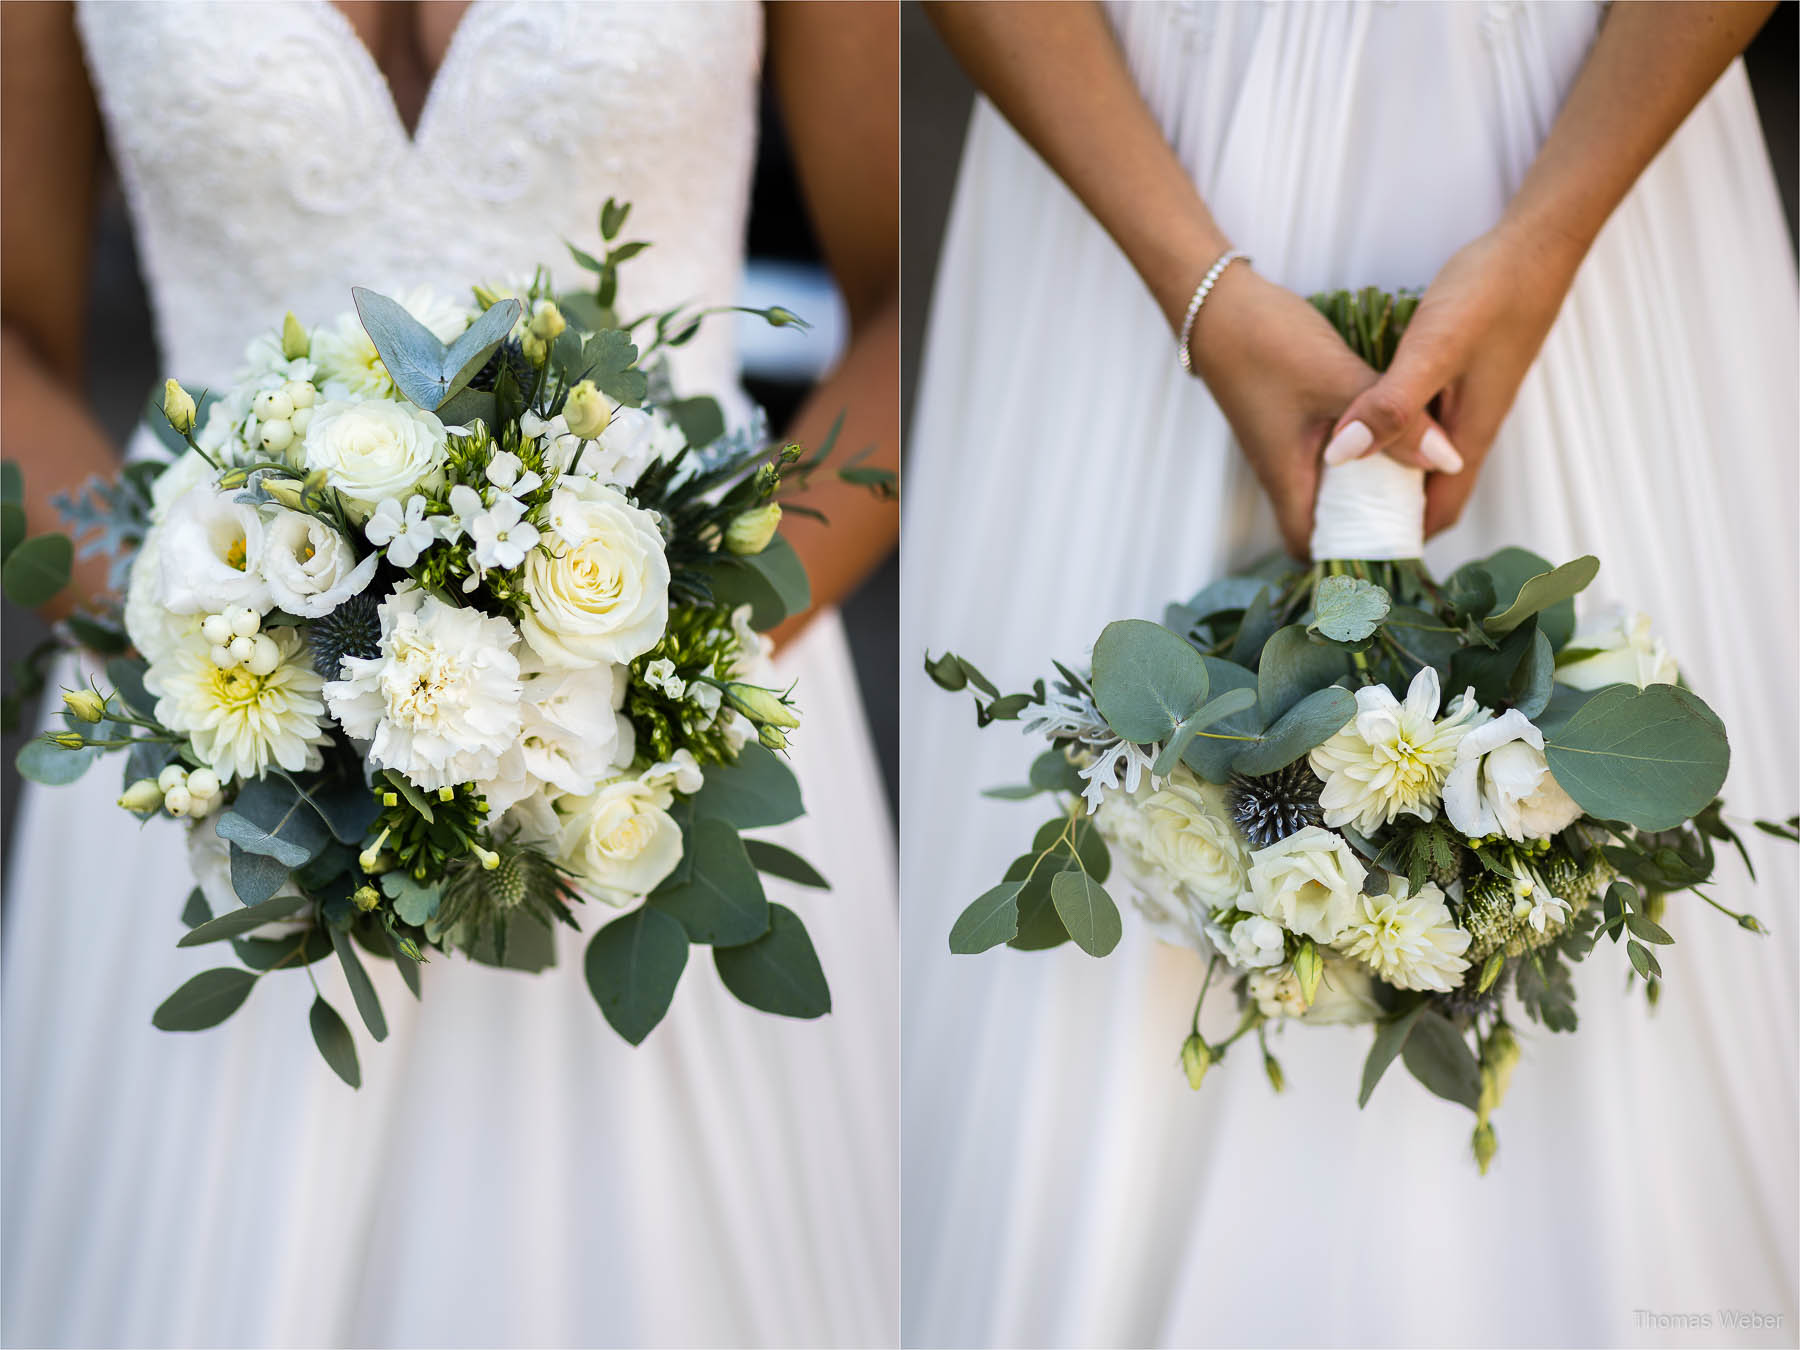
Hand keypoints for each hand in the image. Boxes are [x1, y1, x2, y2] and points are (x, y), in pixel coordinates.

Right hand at [1189, 265, 1459, 557]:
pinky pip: (1330, 459)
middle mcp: (1282, 471)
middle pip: (1326, 523)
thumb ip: (1395, 419)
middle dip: (1369, 524)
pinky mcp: (1291, 423)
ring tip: (1417, 475)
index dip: (1349, 559)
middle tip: (1420, 512)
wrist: (1218, 301)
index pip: (1311, 548)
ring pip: (1331, 488)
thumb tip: (1449, 460)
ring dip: (1367, 487)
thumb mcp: (1340, 379)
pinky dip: (1360, 456)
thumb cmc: (1268, 344)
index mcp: (1285, 477)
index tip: (1396, 549)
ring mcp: (1284, 446)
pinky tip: (1391, 433)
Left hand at [1326, 221, 1584, 536]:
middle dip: (1385, 514)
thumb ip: (1389, 406)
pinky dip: (1392, 434)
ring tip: (1332, 481)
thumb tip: (1341, 459)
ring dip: (1386, 473)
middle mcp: (1470, 427)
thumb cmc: (1489, 294)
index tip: (1352, 554)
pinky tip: (1358, 421)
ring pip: (1423, 457)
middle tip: (1330, 524)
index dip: (1399, 540)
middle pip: (1429, 492)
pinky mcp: (1460, 373)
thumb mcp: (1431, 351)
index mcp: (1466, 437)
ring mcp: (1467, 399)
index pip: (1438, 514)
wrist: (1537, 240)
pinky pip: (1423, 422)